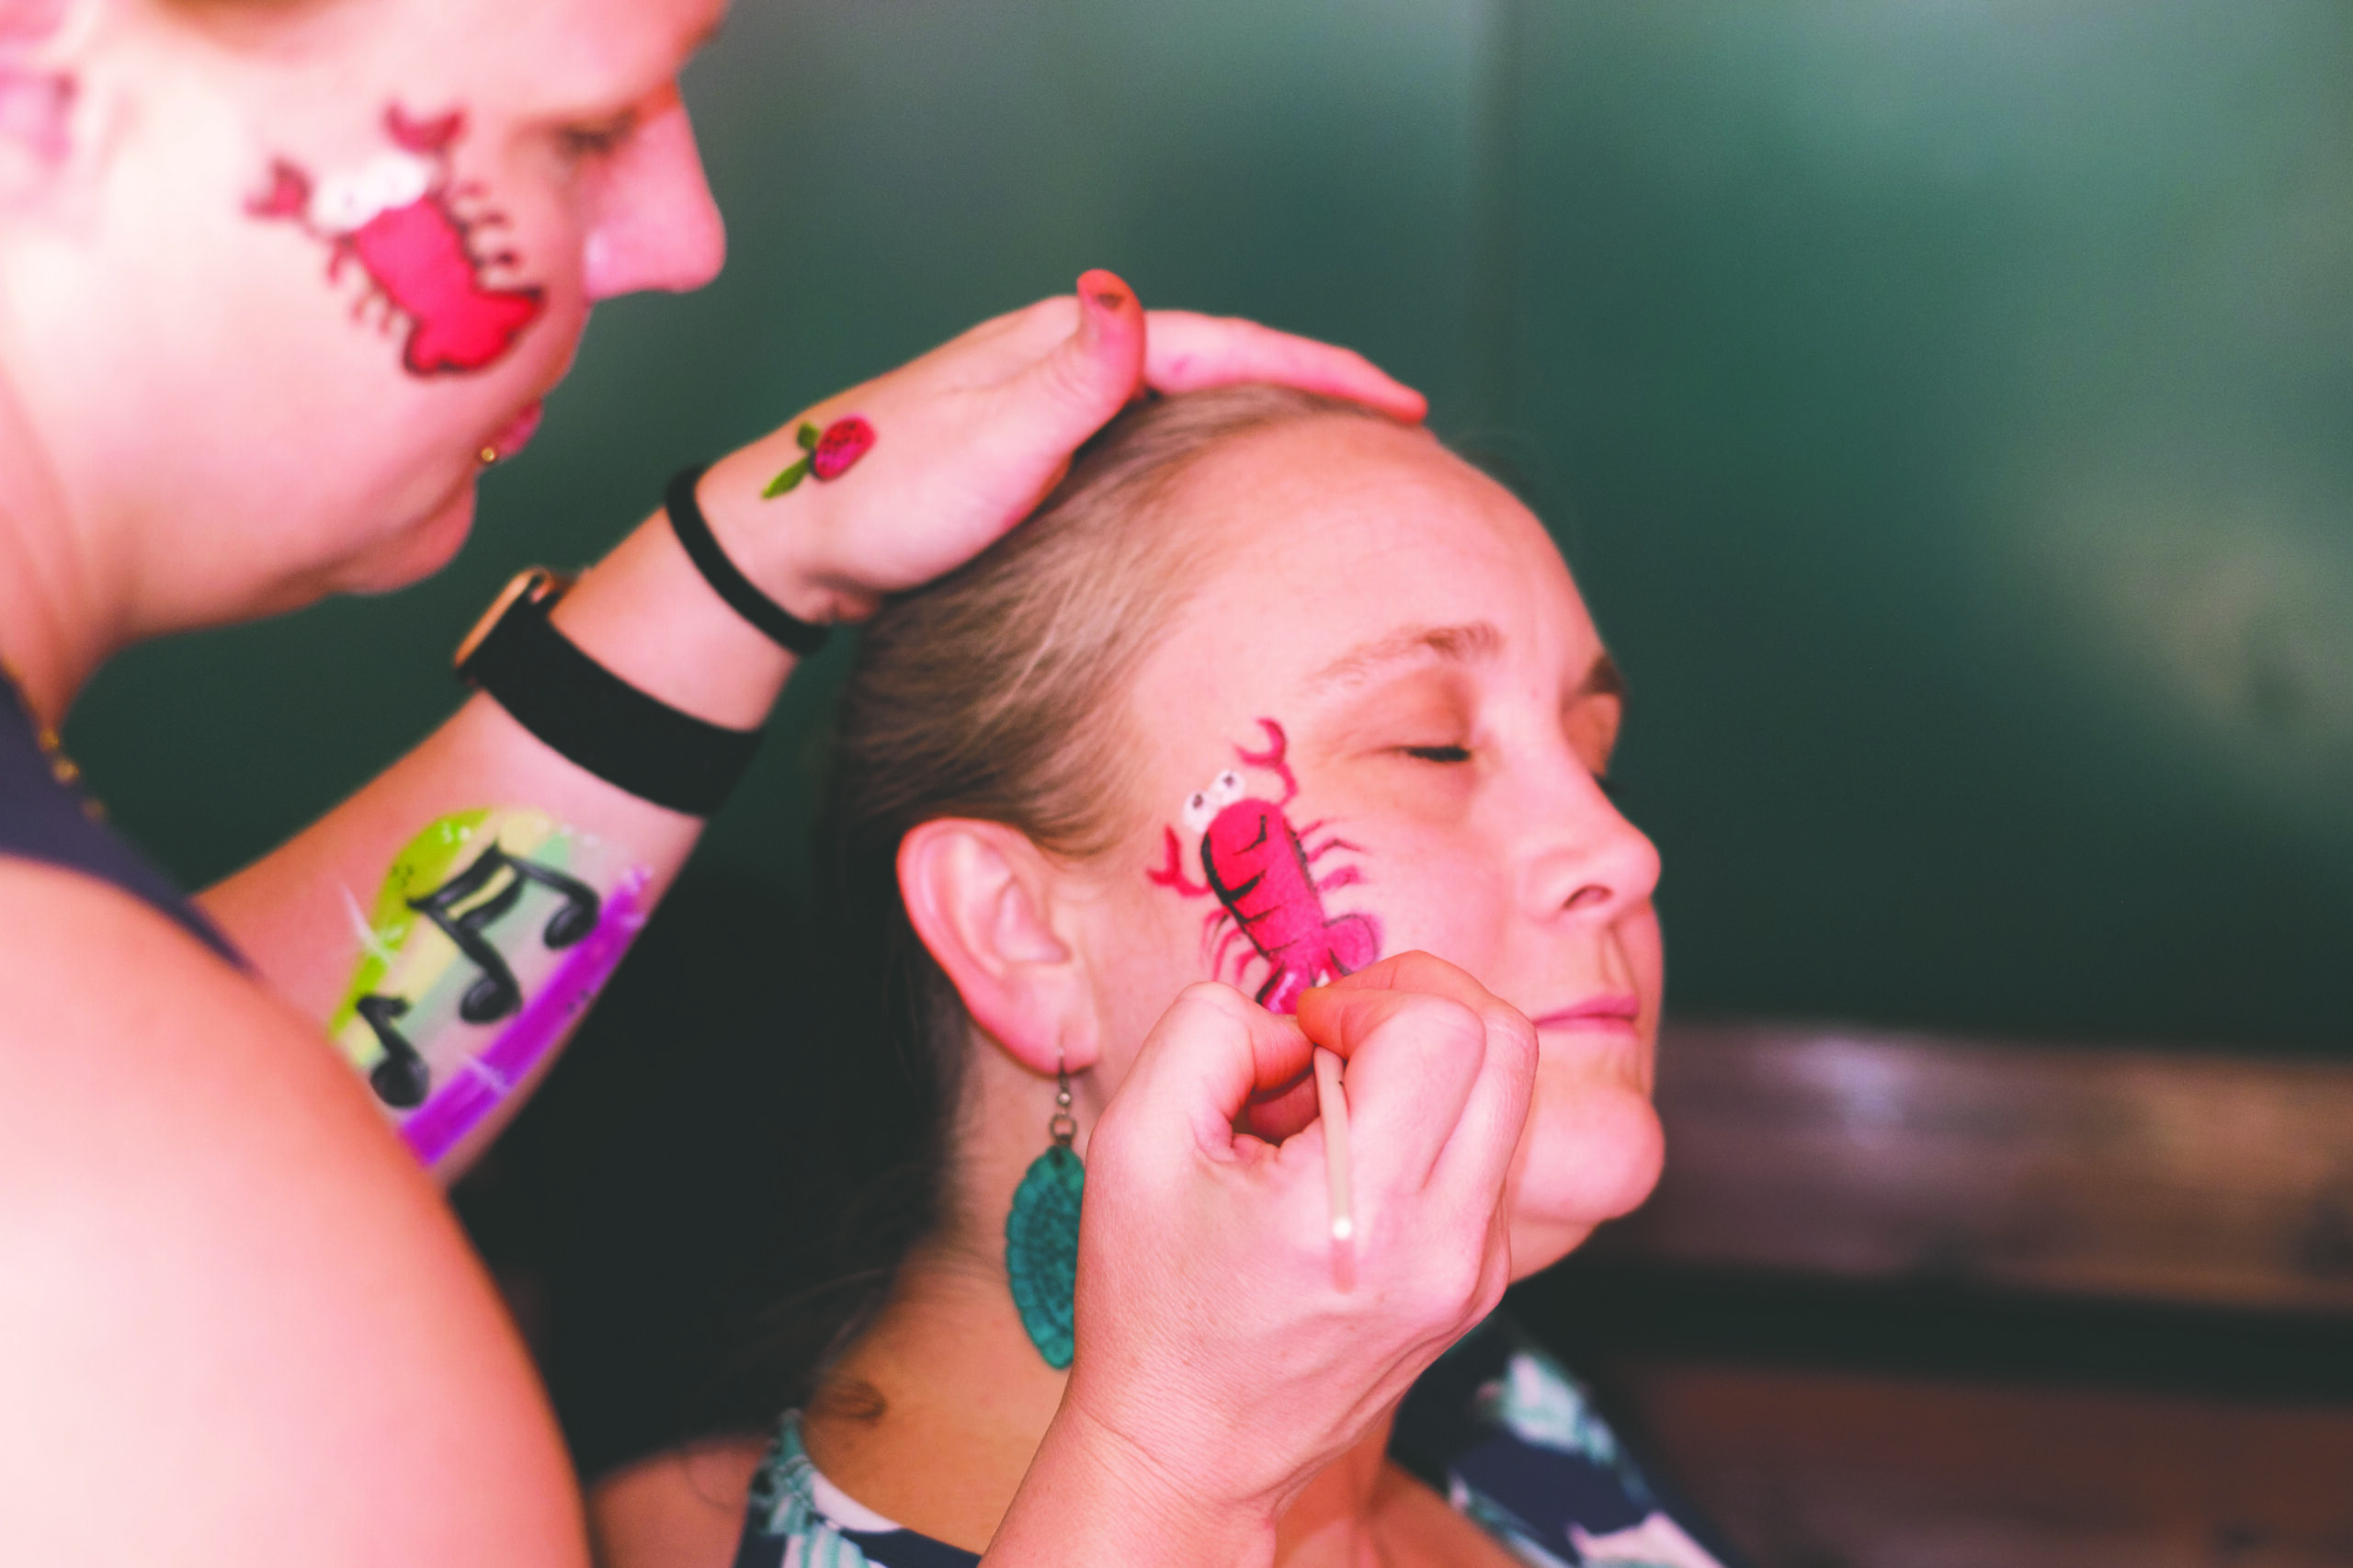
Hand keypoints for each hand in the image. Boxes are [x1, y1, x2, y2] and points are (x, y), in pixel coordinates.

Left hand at [693, 270, 1423, 625]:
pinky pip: (1149, 441)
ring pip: (1185, 401)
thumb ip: (1067, 379)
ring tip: (1333, 456)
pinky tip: (1225, 493)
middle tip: (1394, 424)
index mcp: (1066, 345)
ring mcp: (1049, 406)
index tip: (1398, 402)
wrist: (790, 545)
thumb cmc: (879, 503)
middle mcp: (1063, 362)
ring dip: (1262, 417)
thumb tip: (1128, 300)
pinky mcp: (1036, 456)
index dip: (1316, 369)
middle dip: (1308, 384)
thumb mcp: (984, 445)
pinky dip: (1207, 454)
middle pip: (1215, 359)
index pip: (1219, 342)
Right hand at [1039, 953, 1538, 1542]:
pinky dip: (1428, 1121)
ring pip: (1508, 1092)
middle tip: (1334, 1033)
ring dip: (1425, 1061)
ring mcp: (1474, 1270)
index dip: (1365, 998)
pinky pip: (1487, 1152)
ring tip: (1332, 1107)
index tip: (1301, 1035)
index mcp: (1361, 1214)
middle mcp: (1445, 1245)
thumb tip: (1294, 1021)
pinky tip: (1347, 1162)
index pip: (1442, 1030)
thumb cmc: (1153, 1307)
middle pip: (1504, 1043)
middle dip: (1416, 1001)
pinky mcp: (1478, 1283)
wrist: (1189, 1453)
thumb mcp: (1134, 1141)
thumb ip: (1208, 1030)